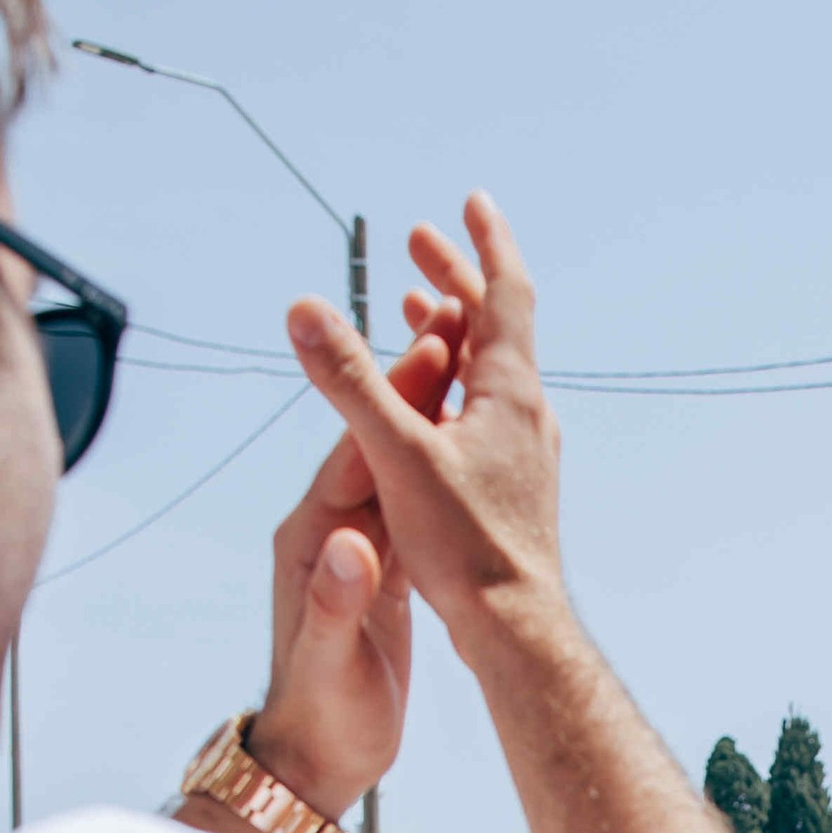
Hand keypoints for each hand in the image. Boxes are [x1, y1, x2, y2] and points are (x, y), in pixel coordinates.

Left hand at [250, 304, 460, 818]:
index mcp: (311, 542)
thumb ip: (336, 602)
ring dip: (434, 421)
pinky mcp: (379, 571)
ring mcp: (355, 548)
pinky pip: (413, 505)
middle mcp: (329, 533)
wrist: (318, 760)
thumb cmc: (322, 718)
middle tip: (463, 334)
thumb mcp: (331, 663)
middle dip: (417, 391)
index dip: (391, 403)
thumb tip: (350, 545)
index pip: (354, 455)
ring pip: (399, 468)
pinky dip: (440, 471)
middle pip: (377, 446)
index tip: (432, 356)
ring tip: (478, 373)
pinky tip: (473, 446)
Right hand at [281, 197, 567, 676]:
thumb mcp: (396, 453)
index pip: (504, 293)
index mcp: (509, 392)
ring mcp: (526, 453)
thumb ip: (349, 380)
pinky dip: (455, 387)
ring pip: (490, 373)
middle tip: (419, 245)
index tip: (470, 202)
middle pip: (496, 327)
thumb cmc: (465, 547)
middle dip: (455, 281)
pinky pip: (486, 415)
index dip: (484, 243)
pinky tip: (431, 408)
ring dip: (452, 336)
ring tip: (414, 314)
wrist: (515, 630)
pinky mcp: (514, 488)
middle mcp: (527, 414)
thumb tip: (304, 310)